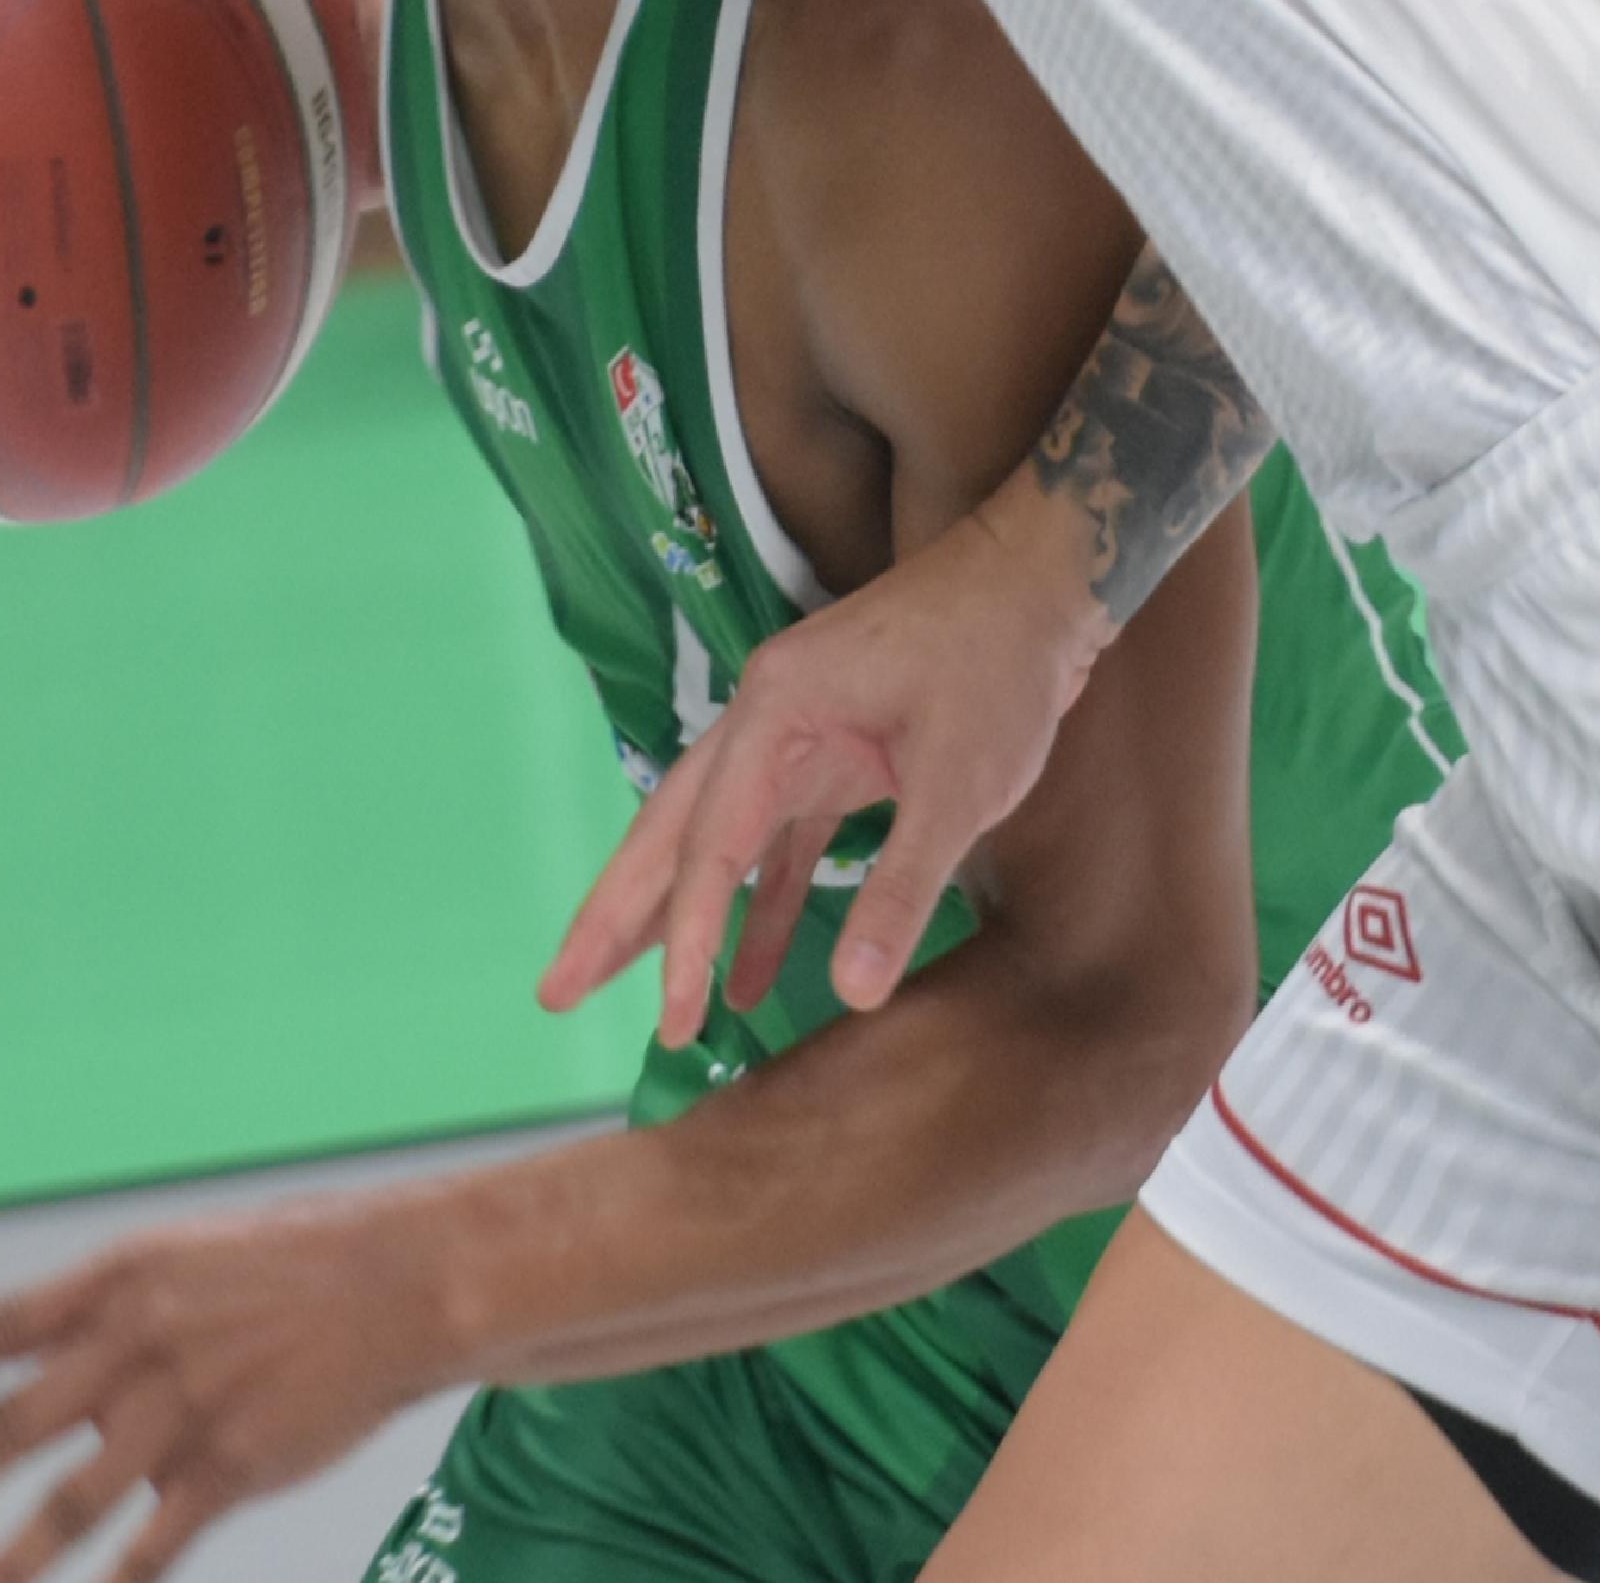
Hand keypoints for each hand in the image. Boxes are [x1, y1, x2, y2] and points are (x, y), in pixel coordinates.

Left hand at [0, 1187, 469, 1582]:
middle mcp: (141, 1341)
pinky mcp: (231, 1465)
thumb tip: (49, 1369)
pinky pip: (153, 1542)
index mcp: (125, 1277)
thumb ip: (119, 1312)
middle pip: (16, 1423)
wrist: (408, 1282)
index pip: (5, 1322)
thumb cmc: (303, 1264)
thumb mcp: (193, 1257)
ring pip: (72, 1500)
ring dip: (10, 1555)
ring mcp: (185, 1408)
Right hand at [540, 481, 1111, 1042]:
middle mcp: (767, 718)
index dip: (684, 939)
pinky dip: (762, 902)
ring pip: (714, 836)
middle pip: (672, 831)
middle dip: (615, 916)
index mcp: (776, 711)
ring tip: (614, 988)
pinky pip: (779, 838)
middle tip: (554, 991)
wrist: (1045, 580)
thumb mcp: (961, 784)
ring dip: (676, 913)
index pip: (711, 846)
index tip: (673, 1019)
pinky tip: (751, 973)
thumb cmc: (1001, 665)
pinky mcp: (836, 750)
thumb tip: (854, 993)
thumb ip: (902, 887)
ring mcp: (797, 733)